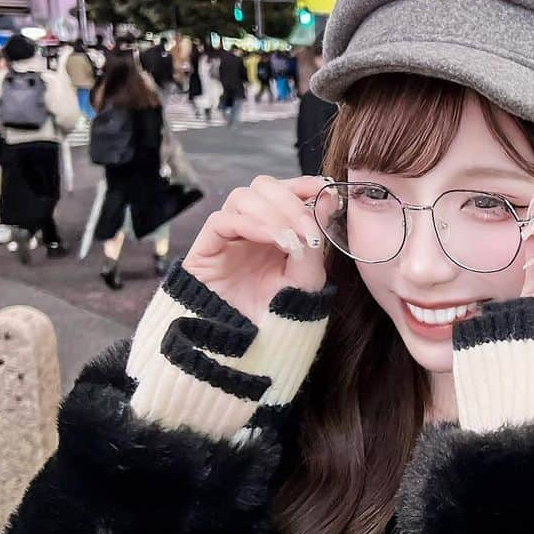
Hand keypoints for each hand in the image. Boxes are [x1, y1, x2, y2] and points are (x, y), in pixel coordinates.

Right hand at [183, 175, 331, 322]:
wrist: (251, 348)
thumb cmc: (278, 315)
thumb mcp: (306, 277)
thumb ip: (315, 239)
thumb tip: (328, 199)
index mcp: (275, 230)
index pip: (284, 190)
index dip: (302, 184)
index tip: (324, 189)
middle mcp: (250, 228)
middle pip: (262, 187)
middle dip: (289, 201)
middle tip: (308, 227)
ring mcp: (227, 237)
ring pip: (242, 197)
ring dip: (272, 213)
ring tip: (291, 239)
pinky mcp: (206, 249)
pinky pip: (222, 221)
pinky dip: (251, 224)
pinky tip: (273, 239)